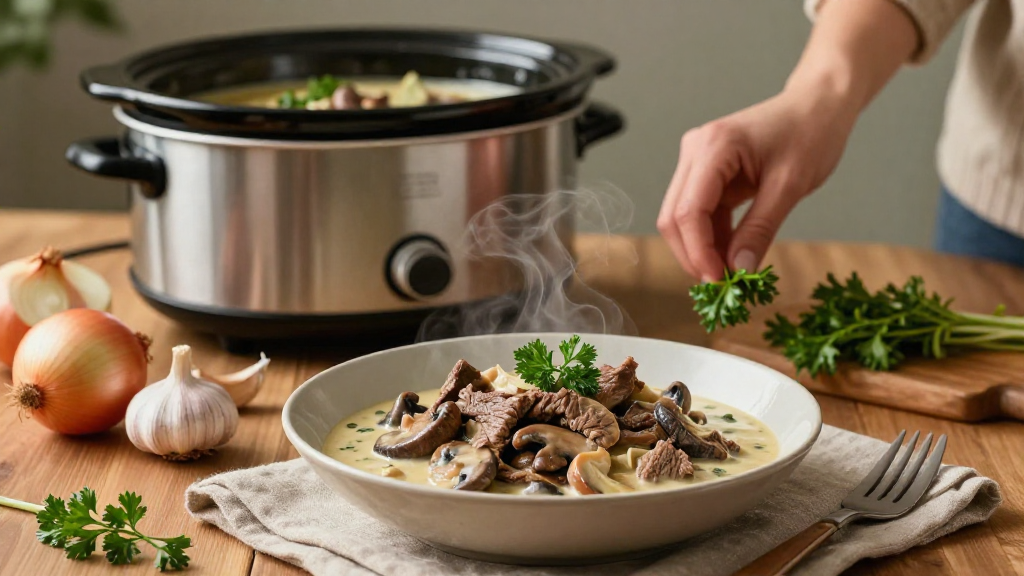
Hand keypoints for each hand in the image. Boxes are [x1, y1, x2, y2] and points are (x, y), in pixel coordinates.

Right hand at [658, 90, 855, 281]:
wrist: (818, 105)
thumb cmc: (811, 133)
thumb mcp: (789, 186)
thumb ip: (760, 229)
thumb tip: (738, 269)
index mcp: (714, 147)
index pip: (689, 211)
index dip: (699, 252)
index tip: (719, 281)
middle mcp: (695, 150)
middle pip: (674, 216)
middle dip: (694, 254)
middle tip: (722, 283)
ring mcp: (697, 160)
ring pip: (681, 218)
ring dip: (702, 248)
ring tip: (731, 272)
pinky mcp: (706, 171)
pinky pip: (699, 212)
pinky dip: (712, 237)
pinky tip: (732, 253)